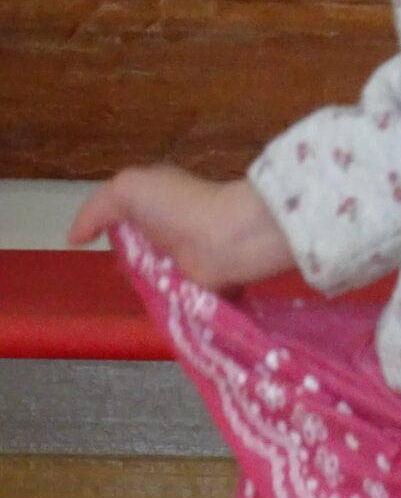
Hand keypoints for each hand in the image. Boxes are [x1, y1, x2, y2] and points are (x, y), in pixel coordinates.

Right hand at [68, 168, 295, 294]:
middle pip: (140, 256)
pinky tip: (164, 307)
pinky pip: (179, 302)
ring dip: (150, 289)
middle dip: (131, 269)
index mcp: (159, 202)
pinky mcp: (206, 287)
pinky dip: (171, 306)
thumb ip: (96, 210)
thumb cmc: (178, 209)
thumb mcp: (126, 190)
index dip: (114, 238)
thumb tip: (75, 239)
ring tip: (149, 291)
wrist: (229, 238)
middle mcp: (176, 228)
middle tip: (130, 276)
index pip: (127, 224)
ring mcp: (193, 258)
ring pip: (157, 281)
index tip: (107, 252)